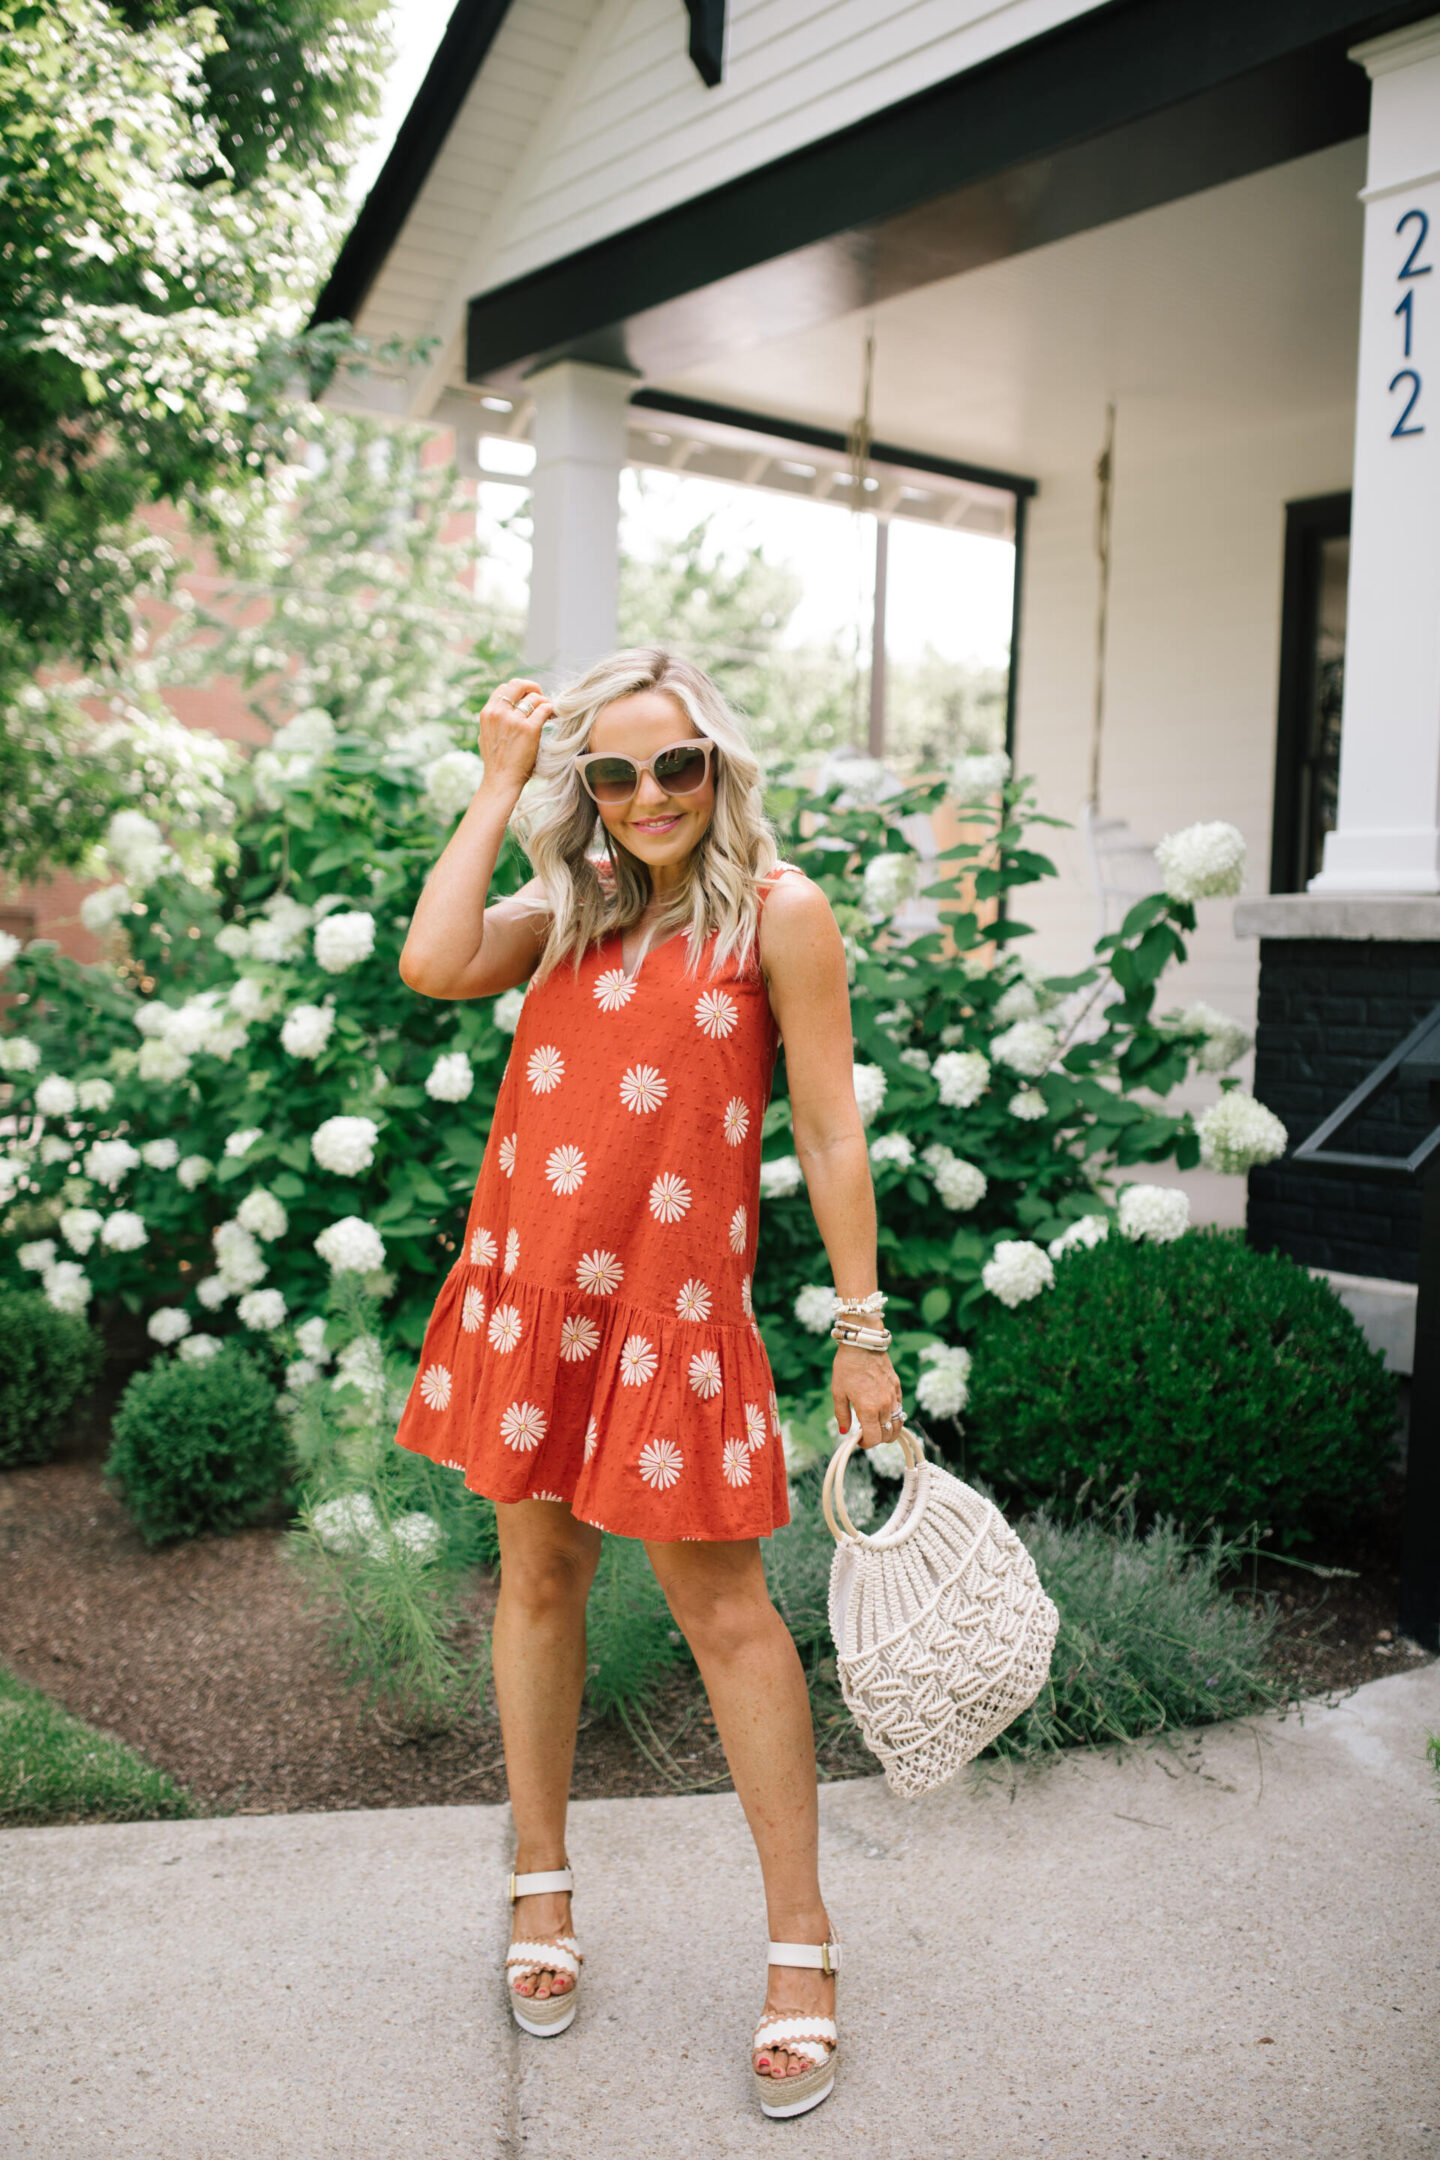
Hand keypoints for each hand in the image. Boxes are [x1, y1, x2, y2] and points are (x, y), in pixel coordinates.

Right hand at [476, 677, 554, 798]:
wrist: (501, 781)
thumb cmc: (497, 762)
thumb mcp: (486, 735)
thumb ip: (494, 719)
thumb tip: (503, 708)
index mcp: (488, 713)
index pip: (504, 688)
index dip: (519, 690)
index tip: (527, 698)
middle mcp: (499, 713)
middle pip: (518, 685)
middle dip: (532, 688)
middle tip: (541, 698)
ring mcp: (514, 721)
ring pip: (534, 697)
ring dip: (544, 701)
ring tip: (549, 711)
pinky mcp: (529, 730)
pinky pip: (544, 709)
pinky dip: (551, 710)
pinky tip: (553, 716)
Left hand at [832, 1345, 901, 1450]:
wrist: (863, 1344)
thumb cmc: (847, 1367)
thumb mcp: (838, 1392)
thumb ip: (842, 1414)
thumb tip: (844, 1432)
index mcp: (868, 1409)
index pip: (874, 1439)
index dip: (866, 1444)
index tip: (859, 1440)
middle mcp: (884, 1405)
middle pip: (887, 1435)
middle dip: (877, 1439)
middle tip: (866, 1433)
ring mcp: (893, 1397)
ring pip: (897, 1424)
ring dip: (888, 1431)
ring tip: (876, 1426)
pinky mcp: (897, 1388)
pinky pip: (900, 1409)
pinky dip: (893, 1416)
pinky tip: (883, 1413)